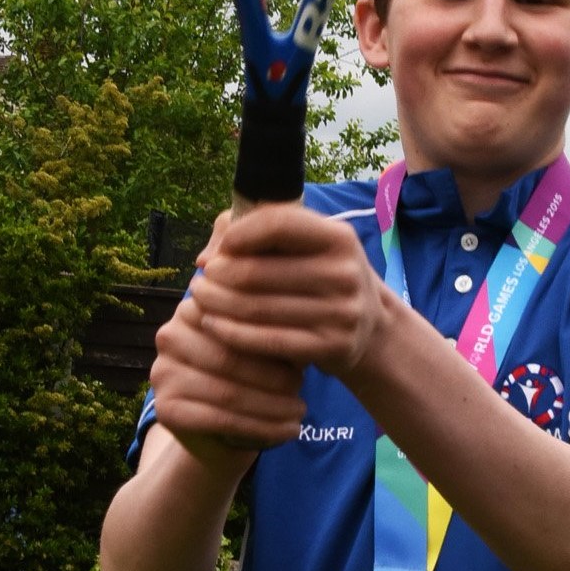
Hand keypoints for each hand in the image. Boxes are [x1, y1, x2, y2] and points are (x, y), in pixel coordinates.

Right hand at [150, 282, 306, 463]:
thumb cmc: (252, 376)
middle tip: (304, 391)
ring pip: (227, 392)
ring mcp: (162, 371)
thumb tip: (307, 328)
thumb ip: (277, 330)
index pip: (239, 320)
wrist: (223, 428)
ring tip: (300, 413)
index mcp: (195, 305)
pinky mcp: (163, 408)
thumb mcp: (265, 346)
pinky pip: (218, 419)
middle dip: (273, 377)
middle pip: (231, 358)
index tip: (309, 354)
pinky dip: (258, 428)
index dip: (274, 339)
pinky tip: (286, 432)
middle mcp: (170, 333)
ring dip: (271, 406)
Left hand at [187, 203, 389, 382]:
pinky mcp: (332, 346)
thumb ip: (254, 235)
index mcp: (338, 237)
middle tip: (200, 280)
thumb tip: (205, 258)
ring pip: (258, 308)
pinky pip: (268, 340)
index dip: (240, 234)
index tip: (220, 250)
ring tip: (199, 300)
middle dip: (219, 276)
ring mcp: (341, 312)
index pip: (278, 224)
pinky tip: (212, 326)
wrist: (370, 328)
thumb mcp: (305, 247)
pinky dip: (232, 333)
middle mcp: (345, 272)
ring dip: (218, 304)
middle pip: (259, 272)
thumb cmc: (320, 277)